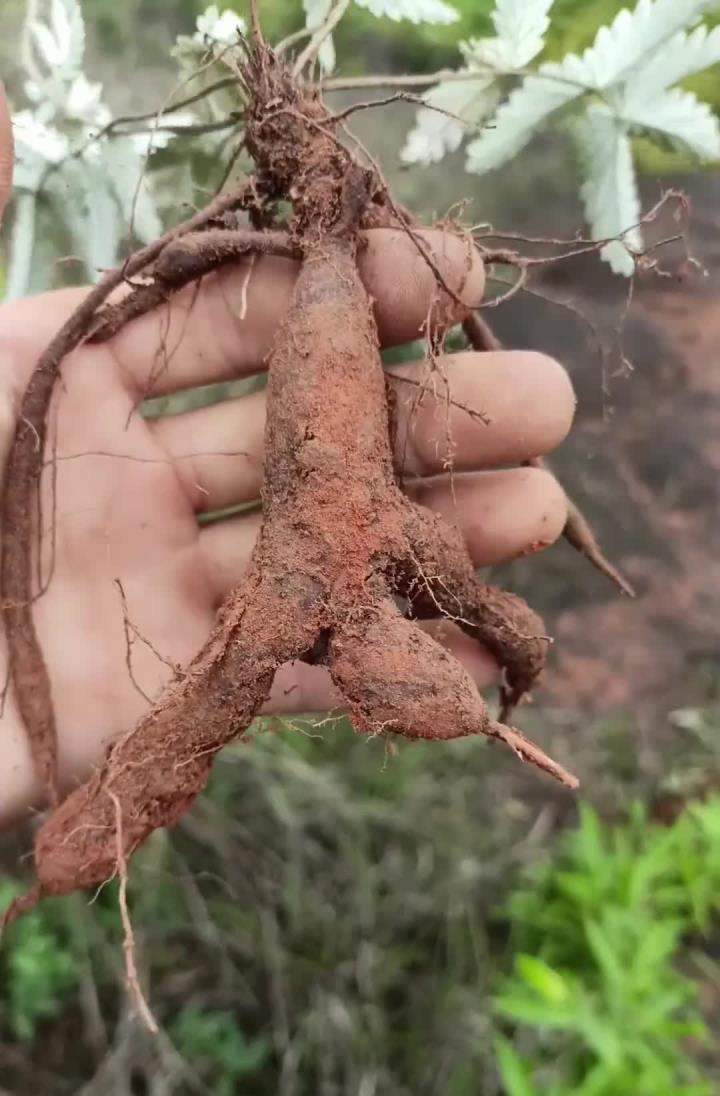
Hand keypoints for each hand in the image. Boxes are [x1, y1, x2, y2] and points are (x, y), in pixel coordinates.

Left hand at [0, 81, 573, 826]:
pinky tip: (474, 651)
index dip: (342, 294)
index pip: (232, 319)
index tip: (450, 274)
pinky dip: (383, 670)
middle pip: (308, 437)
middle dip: (431, 416)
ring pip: (324, 553)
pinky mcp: (179, 698)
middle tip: (543, 401)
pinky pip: (297, 679)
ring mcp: (164, 591)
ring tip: (541, 510)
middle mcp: (136, 481)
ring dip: (436, 533)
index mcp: (74, 383)